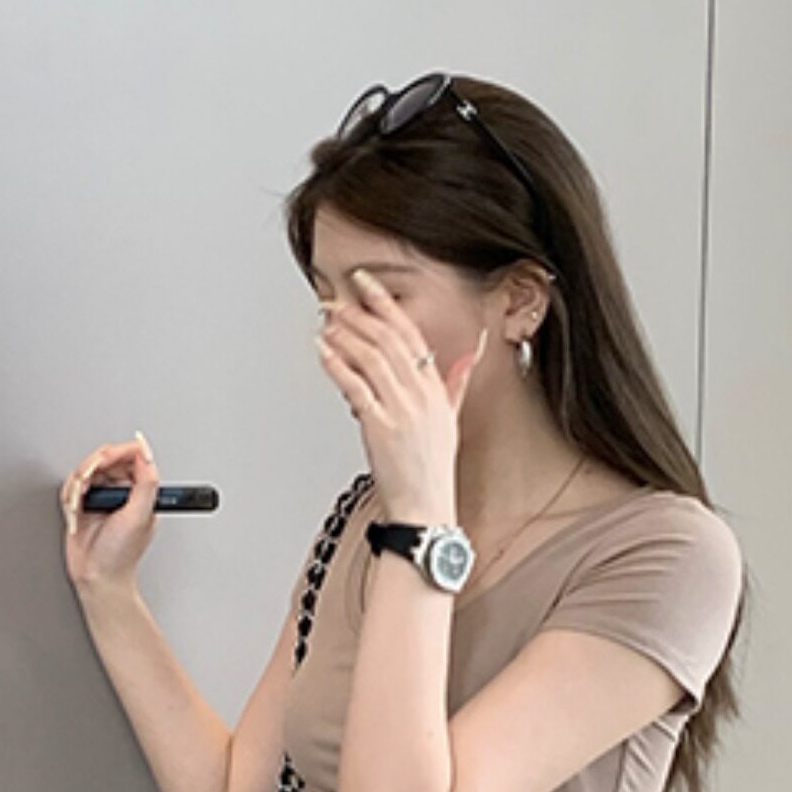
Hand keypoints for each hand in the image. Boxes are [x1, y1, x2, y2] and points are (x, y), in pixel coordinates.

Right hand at [60, 433, 157, 590]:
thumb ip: (146, 483)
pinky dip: (70, 494)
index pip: (133, 457)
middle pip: (105, 459)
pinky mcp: (81, 504)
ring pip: (86, 470)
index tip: (106, 458)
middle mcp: (121, 491)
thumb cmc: (121, 554)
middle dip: (93, 468)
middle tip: (88, 481)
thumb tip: (147, 454)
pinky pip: (71, 486)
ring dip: (79, 484)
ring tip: (80, 503)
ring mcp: (101, 497)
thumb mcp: (140, 516)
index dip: (118, 452)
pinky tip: (74, 509)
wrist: (97, 576)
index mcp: (140, 491)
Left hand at [316, 268, 479, 520]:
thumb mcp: (450, 420)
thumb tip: (469, 356)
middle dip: (358, 314)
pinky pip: (356, 387)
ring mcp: (400, 410)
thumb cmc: (432, 468)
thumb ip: (456, 384)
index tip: (366, 285)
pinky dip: (337, 365)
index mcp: (436, 389)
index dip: (385, 305)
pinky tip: (323, 350)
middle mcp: (420, 395)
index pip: (410, 334)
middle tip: (335, 300)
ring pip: (371, 358)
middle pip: (387, 340)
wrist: (425, 507)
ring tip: (326, 320)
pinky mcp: (380, 427)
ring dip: (345, 334)